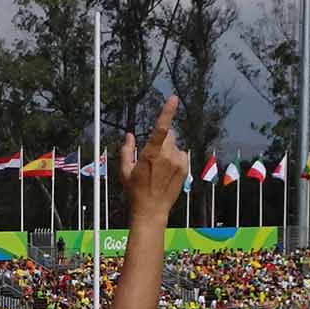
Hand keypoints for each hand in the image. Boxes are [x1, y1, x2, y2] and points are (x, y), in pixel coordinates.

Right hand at [114, 95, 188, 224]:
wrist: (152, 210)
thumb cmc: (135, 191)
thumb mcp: (124, 171)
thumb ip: (126, 150)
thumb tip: (129, 136)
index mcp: (150, 154)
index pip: (161, 128)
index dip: (167, 112)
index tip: (173, 98)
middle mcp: (167, 156)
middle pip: (168, 135)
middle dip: (162, 140)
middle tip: (153, 156)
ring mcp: (178, 162)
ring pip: (174, 145)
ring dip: (168, 150)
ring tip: (160, 168)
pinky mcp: (184, 168)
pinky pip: (181, 154)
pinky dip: (175, 158)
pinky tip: (167, 172)